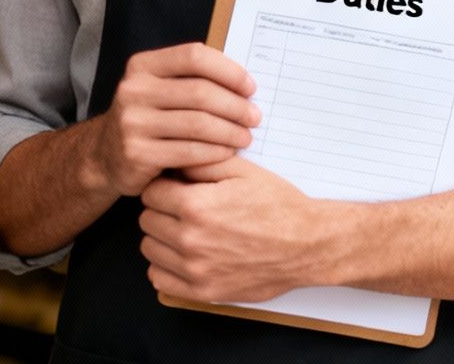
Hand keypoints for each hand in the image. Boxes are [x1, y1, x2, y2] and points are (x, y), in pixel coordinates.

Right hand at [86, 43, 259, 196]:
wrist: (106, 156)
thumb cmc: (148, 118)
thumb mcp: (159, 89)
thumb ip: (191, 79)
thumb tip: (245, 83)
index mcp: (142, 65)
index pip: (194, 56)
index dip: (228, 70)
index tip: (250, 87)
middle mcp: (133, 90)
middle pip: (199, 92)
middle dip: (235, 105)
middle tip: (255, 117)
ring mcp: (132, 122)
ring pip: (198, 124)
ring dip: (230, 131)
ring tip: (246, 137)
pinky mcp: (137, 154)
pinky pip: (189, 151)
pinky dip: (215, 152)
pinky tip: (227, 152)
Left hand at [139, 157, 332, 303]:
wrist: (306, 244)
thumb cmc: (278, 206)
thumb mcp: (242, 170)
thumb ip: (201, 162)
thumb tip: (172, 160)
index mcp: (196, 206)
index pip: (151, 193)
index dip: (164, 186)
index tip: (177, 187)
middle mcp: (190, 239)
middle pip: (147, 220)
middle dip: (162, 210)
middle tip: (184, 207)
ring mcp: (195, 269)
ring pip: (149, 249)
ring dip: (162, 237)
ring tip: (186, 230)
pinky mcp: (203, 291)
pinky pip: (159, 279)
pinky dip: (165, 266)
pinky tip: (184, 254)